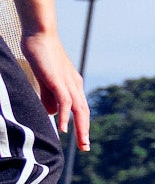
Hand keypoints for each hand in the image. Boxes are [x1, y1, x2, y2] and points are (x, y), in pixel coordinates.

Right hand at [21, 32, 89, 151]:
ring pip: (79, 108)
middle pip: (84, 112)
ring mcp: (68, 82)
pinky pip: (64, 100)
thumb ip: (49, 97)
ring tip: (81, 142)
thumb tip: (52, 114)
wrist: (40, 36)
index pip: (81, 109)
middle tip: (86, 148)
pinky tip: (63, 127)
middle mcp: (75, 85)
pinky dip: (64, 115)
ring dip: (80, 127)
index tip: (83, 142)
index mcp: (73, 85)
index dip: (83, 125)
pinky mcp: (58, 79)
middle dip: (85, 131)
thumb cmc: (42, 57)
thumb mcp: (46, 81)